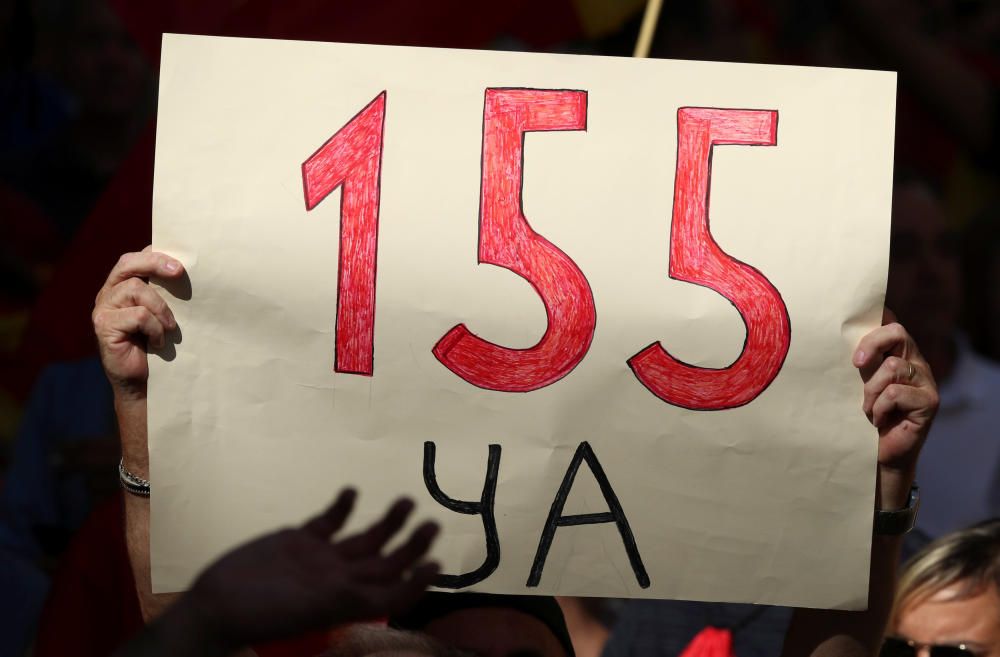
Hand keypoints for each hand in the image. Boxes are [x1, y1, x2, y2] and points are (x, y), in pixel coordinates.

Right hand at [92, 247, 183, 402]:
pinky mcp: (104, 326)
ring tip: (170, 327)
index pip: (134, 259)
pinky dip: (154, 328)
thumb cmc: (156, 344)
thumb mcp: (161, 313)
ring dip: (161, 308)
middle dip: (156, 263)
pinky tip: (158, 342)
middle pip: (128, 264)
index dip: (155, 254)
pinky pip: (138, 315)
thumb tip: (185, 270)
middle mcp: (108, 293)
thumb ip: (164, 292)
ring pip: (136, 290)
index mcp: (121, 286)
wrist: (142, 382)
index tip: (180, 261)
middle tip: (179, 272)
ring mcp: (103, 309)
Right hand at [170, 490, 438, 652]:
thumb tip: (389, 591)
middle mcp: (339, 579)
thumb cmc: (260, 614)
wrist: (216, 605)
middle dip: (412, 545)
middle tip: (433, 524)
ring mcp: (320, 559)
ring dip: (388, 521)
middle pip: (385, 562)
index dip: (416, 582)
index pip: (391, 594)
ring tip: (407, 502)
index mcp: (346, 601)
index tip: (437, 564)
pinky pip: (329, 522)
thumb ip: (350, 596)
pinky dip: (342, 506)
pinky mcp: (298, 540)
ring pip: (365, 539)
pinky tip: (351, 491)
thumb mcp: (314, 609)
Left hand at [853, 311, 938, 507]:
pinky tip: (878, 421)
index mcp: (899, 354)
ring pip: (894, 366)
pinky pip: (896, 393)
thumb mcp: (856, 385)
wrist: (879, 455)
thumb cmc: (863, 418)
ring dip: (872, 390)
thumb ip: (856, 364)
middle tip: (855, 365)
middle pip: (898, 334)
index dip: (876, 321)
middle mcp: (916, 363)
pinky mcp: (929, 402)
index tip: (852, 329)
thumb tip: (830, 337)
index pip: (892, 324)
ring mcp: (926, 382)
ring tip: (867, 410)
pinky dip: (880, 407)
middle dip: (871, 344)